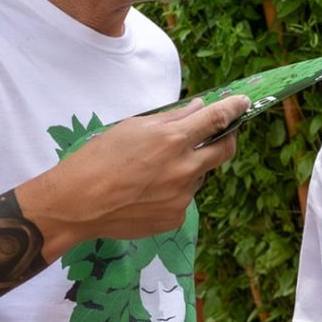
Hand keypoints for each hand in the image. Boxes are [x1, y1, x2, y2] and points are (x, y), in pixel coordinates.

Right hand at [18, 95, 250, 259]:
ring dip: (189, 168)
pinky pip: (183, 199)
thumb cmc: (98, 159)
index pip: (216, 119)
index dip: (235, 109)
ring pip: (199, 177)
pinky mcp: (175, 218)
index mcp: (172, 140)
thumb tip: (198, 109)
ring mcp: (182, 197)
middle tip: (220, 133)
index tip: (244, 103)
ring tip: (155, 170)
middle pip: (225, 151)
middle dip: (228, 138)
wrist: (77, 204)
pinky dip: (173, 191)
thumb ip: (171, 119)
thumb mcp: (132, 127)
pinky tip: (147, 192)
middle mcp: (184, 170)